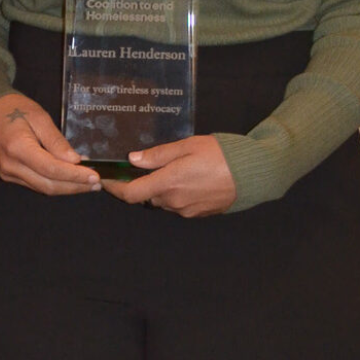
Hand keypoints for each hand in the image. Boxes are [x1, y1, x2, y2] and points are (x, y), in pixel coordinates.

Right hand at [0, 92, 98, 195]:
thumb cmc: (14, 108)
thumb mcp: (38, 116)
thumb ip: (56, 141)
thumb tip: (75, 161)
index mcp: (17, 148)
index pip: (51, 169)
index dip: (74, 176)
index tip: (94, 176)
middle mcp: (11, 166)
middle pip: (48, 185)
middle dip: (74, 186)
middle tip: (97, 183)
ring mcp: (8, 174)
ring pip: (43, 188)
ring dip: (67, 188)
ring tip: (88, 183)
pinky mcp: (10, 176)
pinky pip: (36, 184)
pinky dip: (55, 183)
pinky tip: (70, 179)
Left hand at [100, 134, 235, 216]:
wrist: (254, 174)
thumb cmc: (222, 155)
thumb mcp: (187, 146)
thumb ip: (158, 155)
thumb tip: (133, 160)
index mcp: (168, 183)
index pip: (130, 194)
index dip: (114, 189)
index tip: (105, 181)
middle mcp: (175, 201)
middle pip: (146, 196)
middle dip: (141, 184)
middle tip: (142, 166)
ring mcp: (187, 210)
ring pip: (163, 201)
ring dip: (160, 188)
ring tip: (171, 169)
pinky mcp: (199, 213)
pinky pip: (179, 205)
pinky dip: (175, 193)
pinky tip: (187, 178)